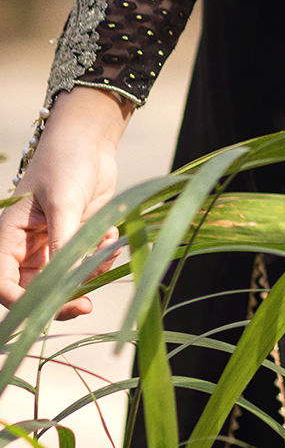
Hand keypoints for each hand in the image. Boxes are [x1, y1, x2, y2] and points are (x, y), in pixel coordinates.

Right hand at [0, 89, 132, 320]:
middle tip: (88, 302)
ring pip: (66, 283)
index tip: (51, 306)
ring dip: (88, 273)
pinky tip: (111, 233)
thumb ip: (64, 242)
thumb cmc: (65, 162)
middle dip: (62, 298)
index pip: (3, 284)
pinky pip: (87, 265)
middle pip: (35, 293)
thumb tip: (66, 283)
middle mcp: (27, 249)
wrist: (90, 141)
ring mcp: (53, 247)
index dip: (21, 303)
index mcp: (9, 238)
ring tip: (107, 243)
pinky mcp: (77, 242)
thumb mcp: (63, 201)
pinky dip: (101, 258)